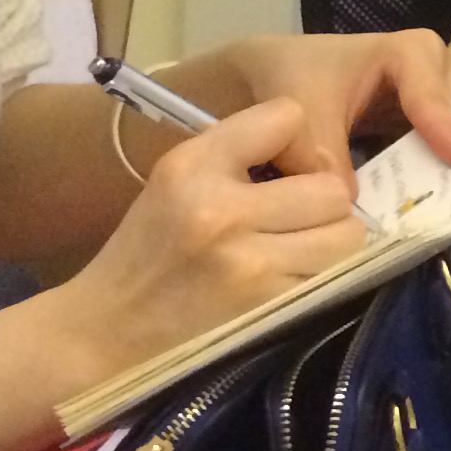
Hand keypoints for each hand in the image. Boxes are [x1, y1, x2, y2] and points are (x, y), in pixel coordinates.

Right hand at [53, 99, 372, 379]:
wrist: (104, 332)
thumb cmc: (147, 252)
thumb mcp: (175, 182)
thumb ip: (240, 154)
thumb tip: (321, 155)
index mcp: (192, 167)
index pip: (288, 118)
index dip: (299, 145)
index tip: (286, 171)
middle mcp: (220, 211)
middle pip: (332, 188)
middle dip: (324, 204)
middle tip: (299, 219)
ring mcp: (247, 264)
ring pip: (346, 235)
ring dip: (331, 243)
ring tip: (296, 251)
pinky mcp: (265, 308)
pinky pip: (332, 278)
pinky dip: (320, 278)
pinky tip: (286, 280)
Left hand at [213, 29, 450, 191]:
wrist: (276, 74)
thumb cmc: (294, 80)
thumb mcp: (305, 118)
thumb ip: (327, 160)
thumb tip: (353, 207)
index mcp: (407, 52)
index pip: (431, 93)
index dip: (443, 125)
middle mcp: (435, 68)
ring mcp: (436, 94)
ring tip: (444, 199)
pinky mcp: (427, 122)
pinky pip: (444, 144)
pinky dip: (435, 171)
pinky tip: (425, 201)